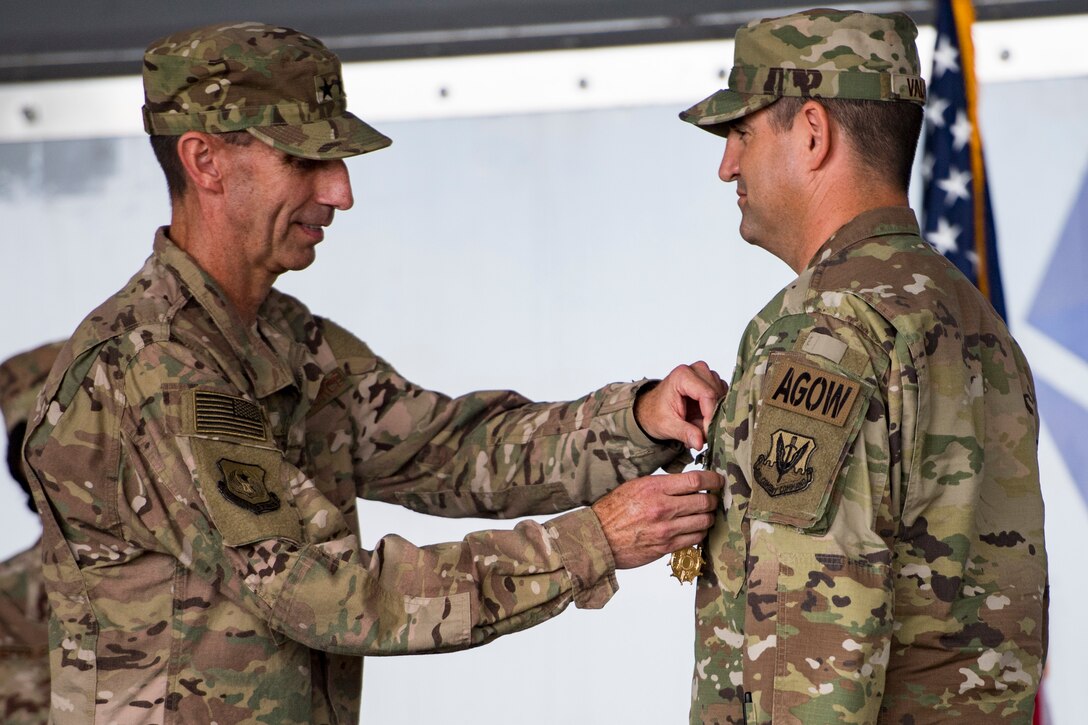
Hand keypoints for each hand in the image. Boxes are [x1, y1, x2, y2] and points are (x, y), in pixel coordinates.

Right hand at [591, 470, 722, 569]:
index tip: (718, 480)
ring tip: (705, 515)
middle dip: (713, 500)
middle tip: (713, 499)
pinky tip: (695, 529)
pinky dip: (699, 533)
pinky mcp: (666, 547)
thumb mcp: (634, 486)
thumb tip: (686, 484)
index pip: (695, 481)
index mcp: (654, 487)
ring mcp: (666, 529)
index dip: (713, 480)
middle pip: (704, 502)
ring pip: (703, 522)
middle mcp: (663, 508)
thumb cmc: (613, 511)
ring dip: (708, 518)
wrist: (597, 538)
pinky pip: (694, 539)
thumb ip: (661, 484)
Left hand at [635, 361, 725, 448]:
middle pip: (717, 395)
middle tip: (700, 433)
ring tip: (696, 426)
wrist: (650, 410)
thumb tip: (699, 442)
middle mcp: (697, 370)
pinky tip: (702, 420)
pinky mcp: (713, 383)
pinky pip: (723, 399)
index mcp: (683, 375)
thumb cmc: (656, 413)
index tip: (707, 433)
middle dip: (712, 417)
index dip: (710, 416)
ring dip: (714, 415)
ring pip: (722, 398)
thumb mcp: (667, 426)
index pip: (708, 394)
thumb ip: (685, 433)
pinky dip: (716, 413)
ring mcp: (706, 375)